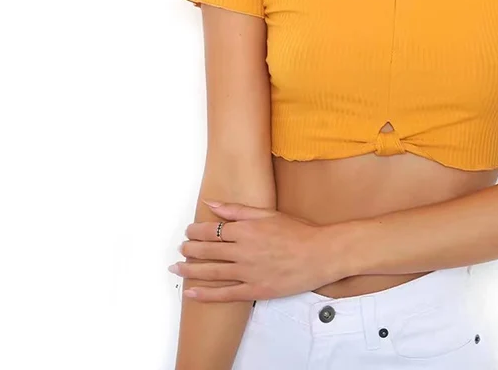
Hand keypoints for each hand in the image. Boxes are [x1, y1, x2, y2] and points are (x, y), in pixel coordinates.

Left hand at [169, 200, 342, 301]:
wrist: (320, 253)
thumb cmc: (299, 232)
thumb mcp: (268, 213)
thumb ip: (238, 209)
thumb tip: (213, 203)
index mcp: (246, 230)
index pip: (213, 230)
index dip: (197, 231)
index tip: (189, 231)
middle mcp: (243, 250)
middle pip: (208, 250)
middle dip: (190, 249)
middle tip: (181, 249)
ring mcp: (248, 271)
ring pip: (211, 271)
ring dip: (191, 270)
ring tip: (177, 268)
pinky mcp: (255, 289)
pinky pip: (225, 294)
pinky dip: (206, 294)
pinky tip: (192, 292)